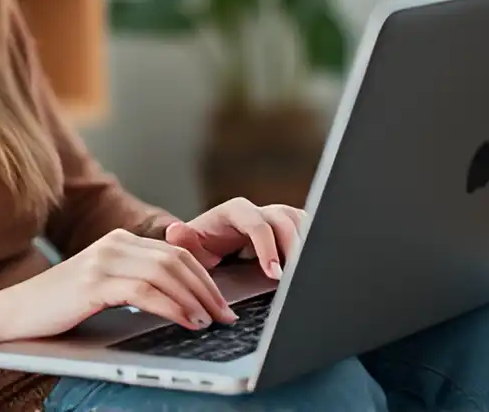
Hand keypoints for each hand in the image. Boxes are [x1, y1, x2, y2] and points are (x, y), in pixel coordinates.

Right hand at [0, 229, 237, 345]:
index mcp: (119, 241)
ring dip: (195, 299)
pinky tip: (186, 321)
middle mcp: (114, 244)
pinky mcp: (93, 282)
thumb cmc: (60, 308)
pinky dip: (172, 306)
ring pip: (166, 273)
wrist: (13, 314)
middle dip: (207, 288)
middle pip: (177, 259)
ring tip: (211, 321)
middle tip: (226, 314)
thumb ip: (136, 284)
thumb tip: (182, 302)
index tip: (223, 302)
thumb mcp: (104, 288)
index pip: (176, 252)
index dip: (205, 276)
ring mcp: (103, 260)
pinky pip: (144, 291)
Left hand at [165, 198, 305, 279]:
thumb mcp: (190, 246)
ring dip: (306, 245)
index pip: (258, 225)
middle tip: (295, 277)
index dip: (268, 248)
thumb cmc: (201, 247)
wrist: (210, 246)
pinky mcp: (288, 228)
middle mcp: (258, 210)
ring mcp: (275, 217)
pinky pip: (307, 229)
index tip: (273, 274)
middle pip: (285, 221)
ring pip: (301, 222)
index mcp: (235, 211)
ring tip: (305, 273)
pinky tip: (310, 266)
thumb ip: (184, 240)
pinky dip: (312, 245)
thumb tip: (175, 231)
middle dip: (293, 248)